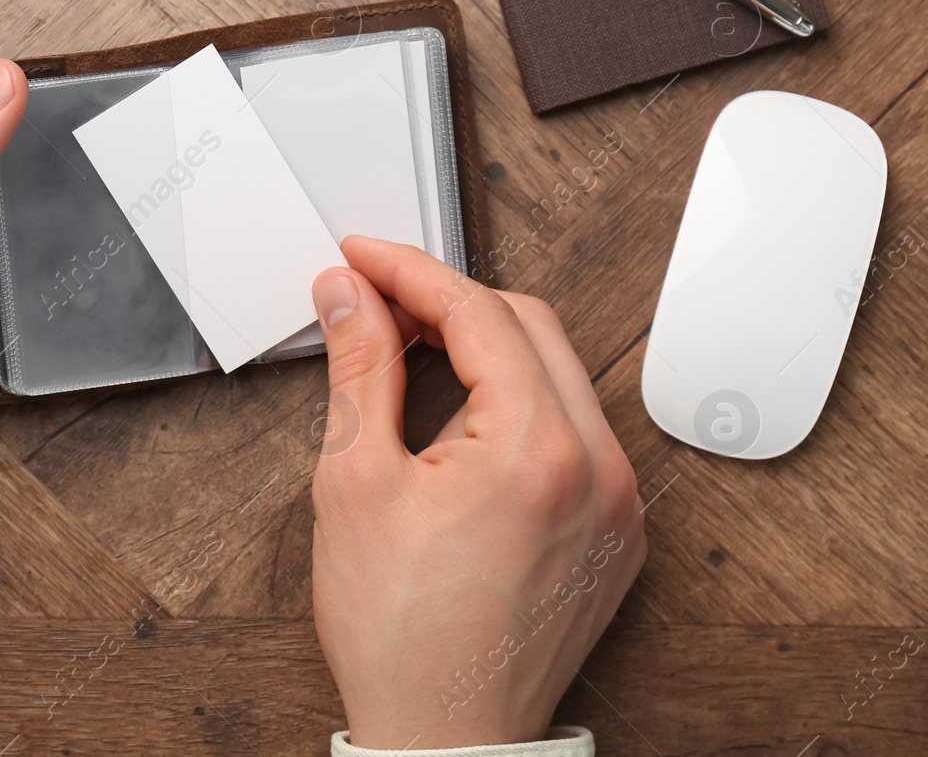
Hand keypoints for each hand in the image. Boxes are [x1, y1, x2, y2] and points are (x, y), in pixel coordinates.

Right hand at [309, 238, 644, 747]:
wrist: (446, 735)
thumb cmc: (400, 633)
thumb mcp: (355, 481)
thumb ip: (359, 369)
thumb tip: (348, 296)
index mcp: (535, 448)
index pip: (475, 312)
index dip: (408, 272)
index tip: (361, 258)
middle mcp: (598, 466)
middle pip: (529, 326)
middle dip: (449, 300)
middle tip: (378, 299)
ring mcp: (619, 502)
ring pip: (559, 374)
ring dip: (488, 347)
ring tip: (410, 354)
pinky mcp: (617, 531)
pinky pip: (577, 430)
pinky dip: (521, 401)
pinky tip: (463, 416)